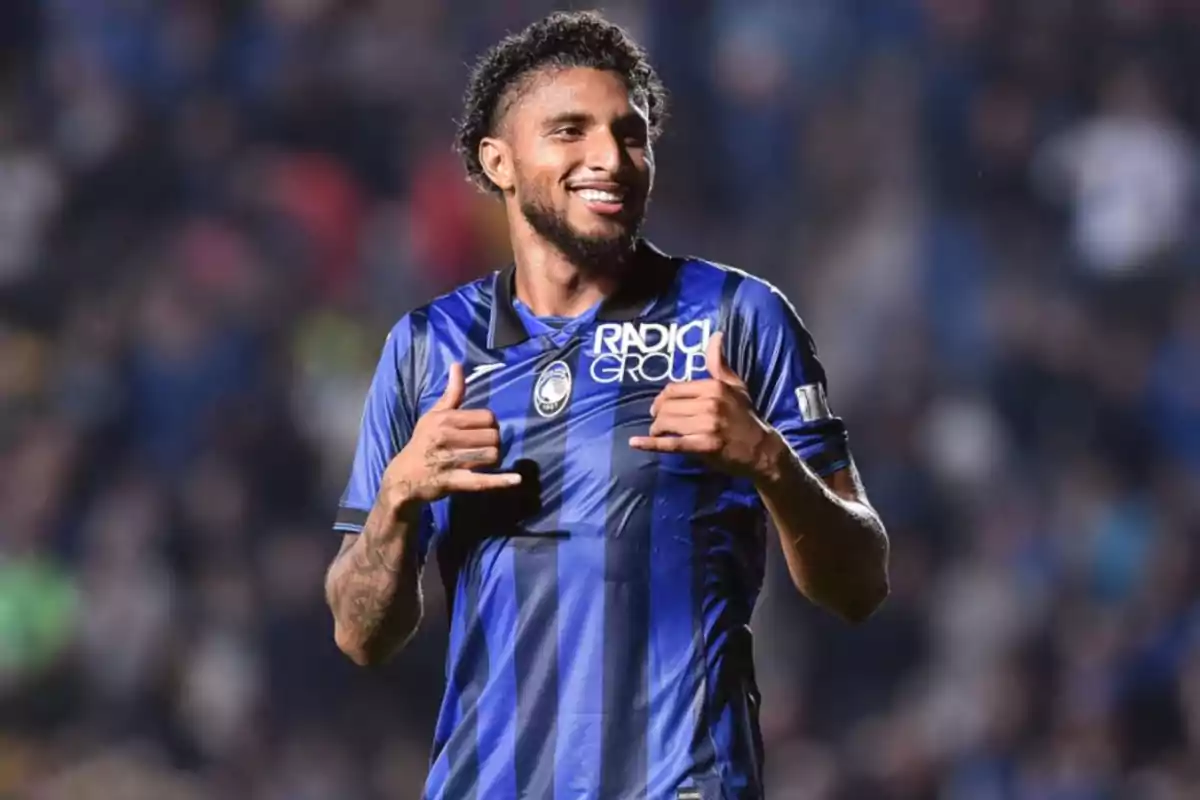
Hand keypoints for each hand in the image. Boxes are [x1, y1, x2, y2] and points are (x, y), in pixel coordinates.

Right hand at [381, 363, 520, 507]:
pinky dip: (500, 481)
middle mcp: (447, 438)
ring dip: (493, 459)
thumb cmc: (422, 442)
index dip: (491, 424)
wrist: (403, 477)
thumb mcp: (434, 414)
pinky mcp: (453, 482)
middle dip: (493, 442)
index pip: (487, 417)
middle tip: (483, 446)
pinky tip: (516, 479)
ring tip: (483, 460)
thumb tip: (457, 364)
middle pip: (493, 437)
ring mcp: (450, 461)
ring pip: (492, 456)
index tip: (483, 430)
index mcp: (445, 419)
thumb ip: (452, 392)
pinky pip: (481, 481)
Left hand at [630, 332, 780, 480]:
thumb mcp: (735, 386)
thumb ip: (719, 363)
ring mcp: (707, 426)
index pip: (673, 389)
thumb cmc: (745, 417)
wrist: (761, 449)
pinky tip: (636, 442)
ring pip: (667, 423)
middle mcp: (710, 404)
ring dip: (656, 429)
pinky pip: (671, 444)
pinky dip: (651, 444)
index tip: (659, 407)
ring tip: (658, 432)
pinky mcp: (704, 446)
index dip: (661, 398)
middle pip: (667, 406)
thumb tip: (716, 335)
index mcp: (714, 387)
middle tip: (657, 421)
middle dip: (657, 414)